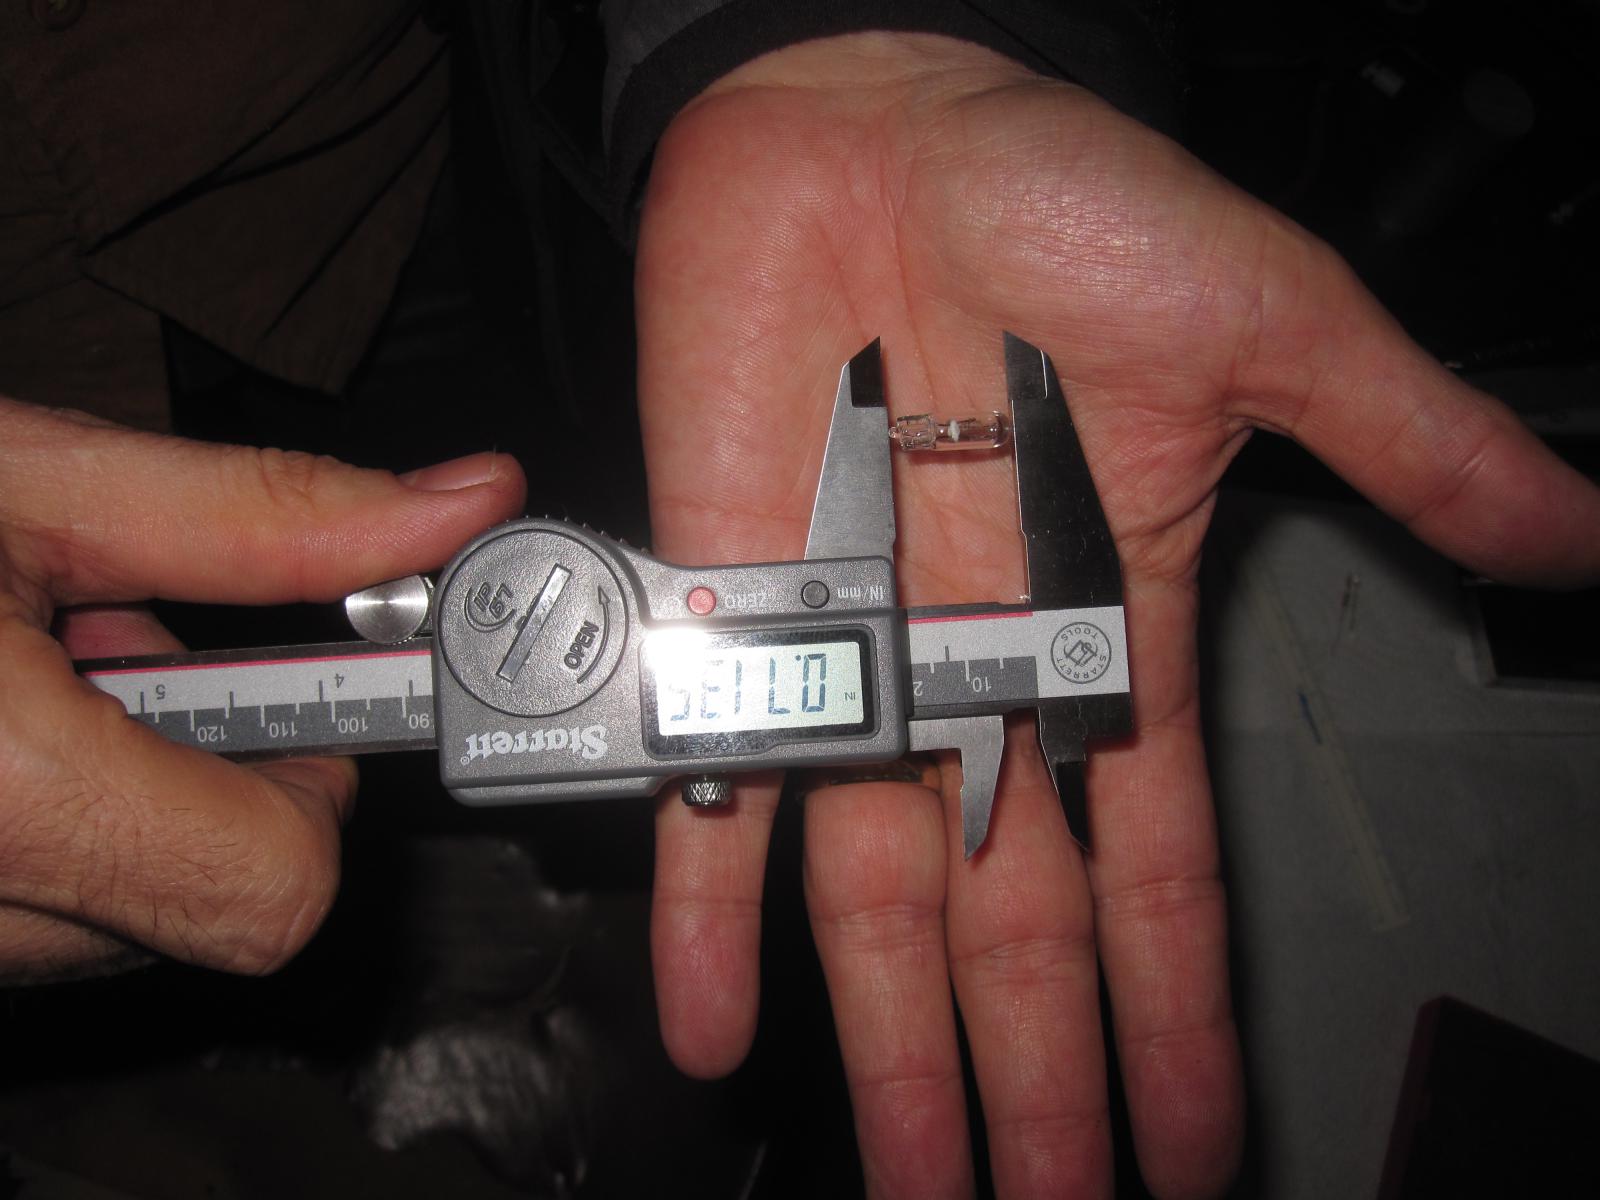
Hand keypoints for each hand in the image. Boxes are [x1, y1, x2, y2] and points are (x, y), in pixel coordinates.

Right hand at [0, 400, 523, 981]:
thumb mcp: (33, 481)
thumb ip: (261, 514)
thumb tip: (459, 508)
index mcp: (7, 800)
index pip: (279, 888)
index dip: (319, 786)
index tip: (304, 696)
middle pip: (211, 908)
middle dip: (219, 779)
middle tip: (140, 656)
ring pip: (120, 920)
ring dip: (130, 803)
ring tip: (49, 676)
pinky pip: (39, 917)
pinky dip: (62, 828)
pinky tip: (13, 727)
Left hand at [632, 33, 1599, 1197]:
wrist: (878, 117)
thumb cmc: (1066, 195)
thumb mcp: (1271, 328)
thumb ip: (1409, 448)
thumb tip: (1577, 535)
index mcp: (1113, 628)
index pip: (1158, 871)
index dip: (1174, 1009)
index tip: (1194, 1135)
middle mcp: (981, 677)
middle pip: (1020, 933)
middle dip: (1038, 1082)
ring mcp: (854, 658)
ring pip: (879, 906)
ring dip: (898, 1051)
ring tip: (921, 1181)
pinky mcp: (736, 613)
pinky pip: (717, 787)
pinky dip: (708, 906)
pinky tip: (710, 1027)